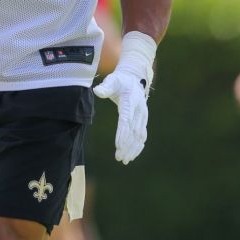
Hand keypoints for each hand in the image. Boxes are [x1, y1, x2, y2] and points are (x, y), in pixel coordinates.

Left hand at [92, 31, 156, 163]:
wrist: (134, 79)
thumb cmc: (119, 80)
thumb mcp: (112, 80)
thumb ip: (105, 87)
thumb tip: (97, 91)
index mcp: (131, 102)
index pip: (126, 120)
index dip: (123, 133)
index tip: (118, 146)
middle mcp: (139, 111)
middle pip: (133, 132)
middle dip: (127, 146)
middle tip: (119, 158)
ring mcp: (142, 117)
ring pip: (139, 136)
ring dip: (133, 149)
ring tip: (124, 160)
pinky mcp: (142, 121)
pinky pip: (141, 136)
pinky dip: (138, 146)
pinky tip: (132, 155)